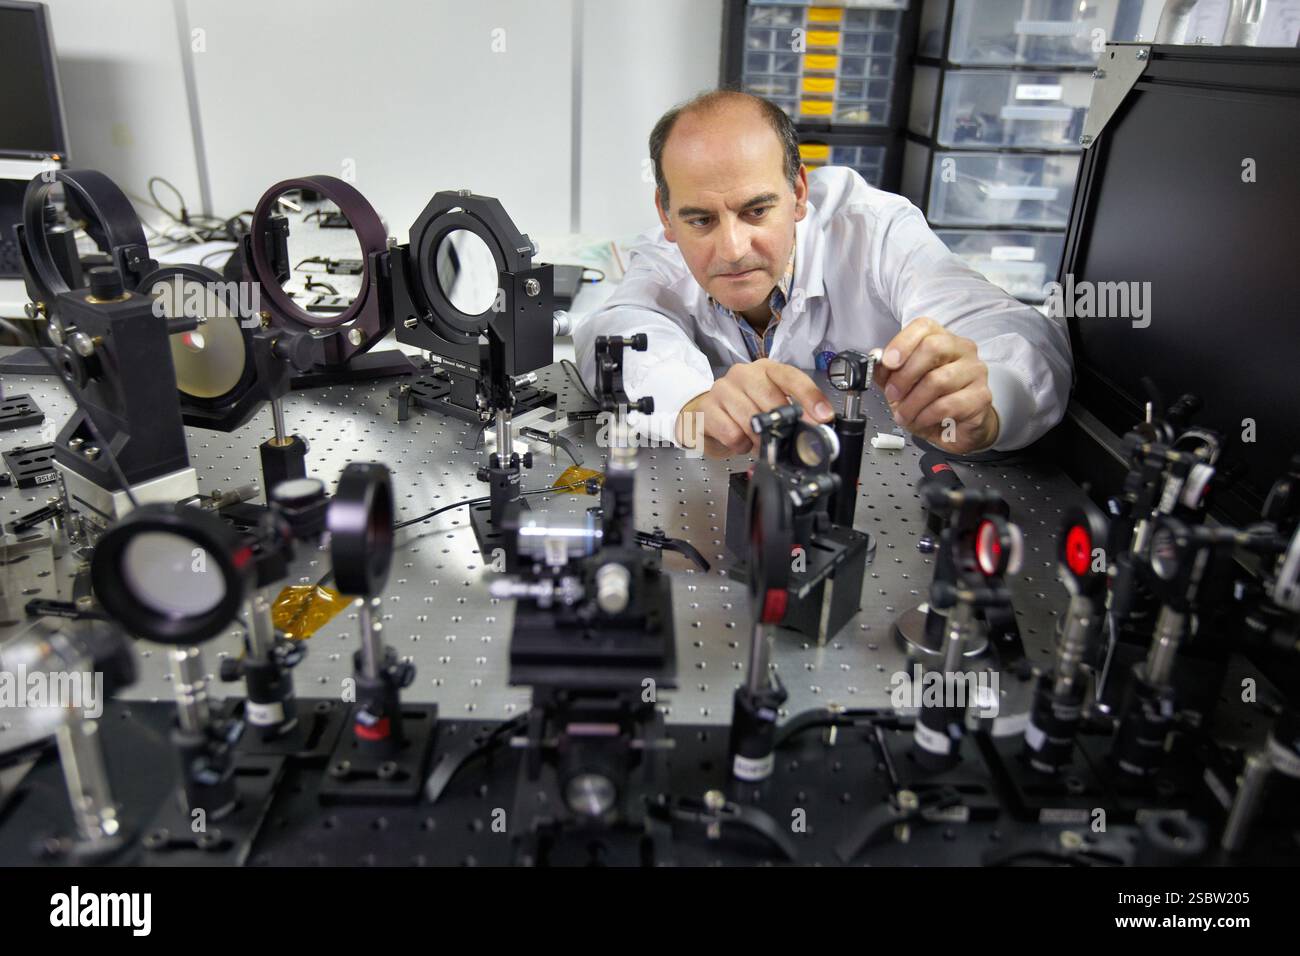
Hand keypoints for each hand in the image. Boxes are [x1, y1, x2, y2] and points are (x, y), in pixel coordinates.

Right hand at [676, 358, 834, 457]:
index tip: (823, 417)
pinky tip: (740, 441)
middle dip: (783, 425)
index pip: (791, 377)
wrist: (704, 413)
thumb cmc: (743, 409)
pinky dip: (741, 444)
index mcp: (765, 369)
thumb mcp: (770, 405)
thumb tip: (816, 427)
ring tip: (759, 442)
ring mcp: (722, 389)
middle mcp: (743, 374)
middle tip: (788, 441)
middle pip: (772, 399)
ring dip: (761, 439)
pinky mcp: (706, 410)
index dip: (810, 397)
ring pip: (752, 419)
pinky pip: (732, 433)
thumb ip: (793, 411)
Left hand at [875, 317, 998, 453]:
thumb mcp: (902, 385)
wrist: (957, 427)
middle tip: (893, 395)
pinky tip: (921, 421)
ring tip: (905, 415)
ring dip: (913, 403)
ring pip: (938, 380)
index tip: (888, 363)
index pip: (924, 326)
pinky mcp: (981, 397)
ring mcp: (975, 372)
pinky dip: (926, 416)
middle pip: (933, 348)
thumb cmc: (931, 401)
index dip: (902, 343)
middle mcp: (962, 350)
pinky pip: (948, 405)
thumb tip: (875, 359)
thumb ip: (887, 371)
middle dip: (905, 375)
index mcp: (942, 339)